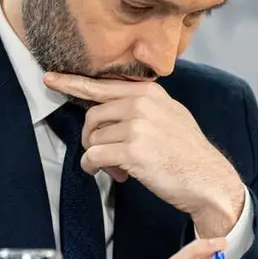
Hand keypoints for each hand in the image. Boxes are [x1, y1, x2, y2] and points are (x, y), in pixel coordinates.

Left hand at [43, 72, 244, 235]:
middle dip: (92, 138)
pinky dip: (95, 168)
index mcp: (149, 92)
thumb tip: (107, 109)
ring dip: (99, 157)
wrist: (208, 179)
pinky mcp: (132, 150)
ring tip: (121, 168)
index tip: (50, 79)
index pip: (102, 85)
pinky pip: (94, 156)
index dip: (72, 83)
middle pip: (92, 116)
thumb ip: (141, 106)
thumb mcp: (170, 115)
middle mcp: (141, 103)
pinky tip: (112, 175)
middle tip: (108, 156)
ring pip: (92, 139)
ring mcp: (137, 126)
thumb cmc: (187, 152)